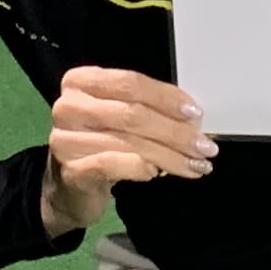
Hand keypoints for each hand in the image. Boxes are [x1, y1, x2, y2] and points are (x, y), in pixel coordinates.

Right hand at [42, 66, 215, 236]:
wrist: (70, 187)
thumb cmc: (101, 143)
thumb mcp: (118, 117)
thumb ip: (145, 108)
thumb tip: (191, 118)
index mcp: (81, 81)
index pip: (130, 83)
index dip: (166, 97)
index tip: (195, 114)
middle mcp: (68, 106)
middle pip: (132, 114)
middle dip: (175, 132)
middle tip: (205, 147)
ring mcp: (65, 139)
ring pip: (129, 142)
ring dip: (169, 155)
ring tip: (196, 165)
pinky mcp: (70, 170)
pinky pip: (110, 164)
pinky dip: (138, 167)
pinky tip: (157, 172)